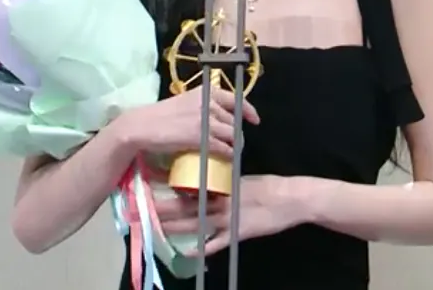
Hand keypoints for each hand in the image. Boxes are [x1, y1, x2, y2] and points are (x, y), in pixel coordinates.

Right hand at [113, 87, 259, 157]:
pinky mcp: (202, 138)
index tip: (254, 119)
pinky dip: (229, 154)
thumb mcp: (184, 102)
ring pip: (232, 134)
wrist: (143, 126)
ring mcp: (206, 121)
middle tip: (235, 141)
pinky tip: (228, 158)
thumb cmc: (160, 115)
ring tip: (233, 151)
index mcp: (205, 92)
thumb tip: (215, 116)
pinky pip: (224, 147)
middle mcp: (209, 103)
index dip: (247, 110)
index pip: (235, 99)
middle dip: (237, 132)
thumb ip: (201, 105)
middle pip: (234, 120)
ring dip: (235, 144)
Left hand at [155, 175, 305, 255]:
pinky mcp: (237, 234)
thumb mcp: (241, 179)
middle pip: (186, 207)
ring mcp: (227, 220)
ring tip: (155, 227)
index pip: (189, 187)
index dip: (169, 186)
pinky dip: (202, 248)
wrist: (289, 199)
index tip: (150, 183)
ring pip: (196, 224)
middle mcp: (220, 203)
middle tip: (142, 208)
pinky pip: (216, 243)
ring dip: (175, 227)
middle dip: (163, 209)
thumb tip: (202, 181)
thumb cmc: (267, 187)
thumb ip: (222, 182)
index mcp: (221, 186)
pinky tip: (188, 252)